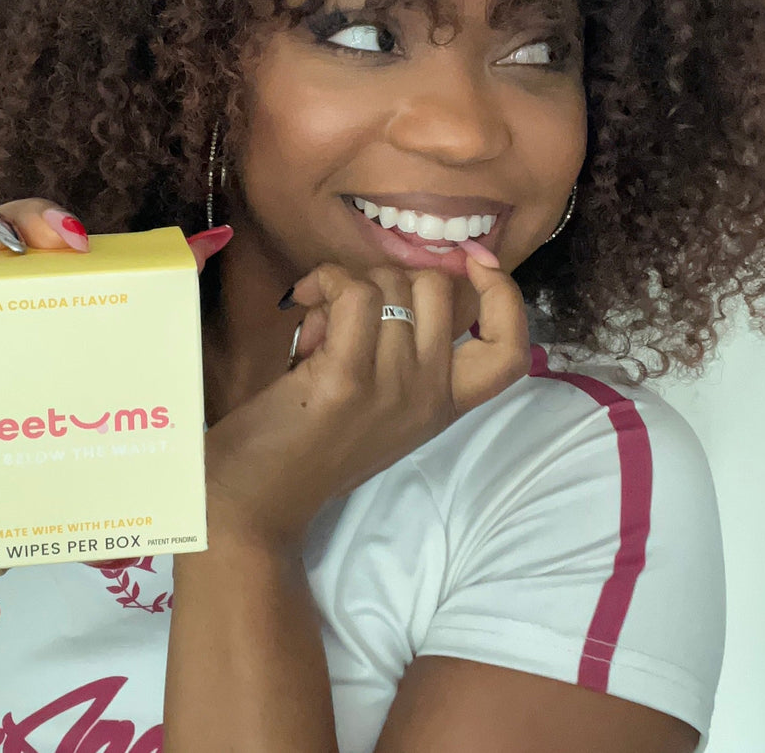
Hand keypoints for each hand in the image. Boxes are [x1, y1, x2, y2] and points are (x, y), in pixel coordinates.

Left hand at [201, 251, 530, 551]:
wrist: (254, 503)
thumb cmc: (305, 442)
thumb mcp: (376, 402)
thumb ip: (398, 349)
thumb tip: (388, 280)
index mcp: (441, 405)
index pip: (511, 349)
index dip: (505, 293)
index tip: (473, 260)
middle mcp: (427, 397)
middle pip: (438, 288)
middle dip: (388, 275)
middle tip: (347, 304)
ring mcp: (391, 388)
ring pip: (389, 284)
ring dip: (346, 281)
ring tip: (316, 316)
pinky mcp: (346, 378)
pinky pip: (354, 293)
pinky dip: (325, 280)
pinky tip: (300, 299)